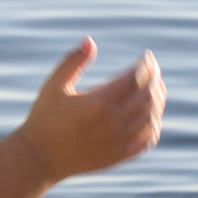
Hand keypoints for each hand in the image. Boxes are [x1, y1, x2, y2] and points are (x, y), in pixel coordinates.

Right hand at [17, 40, 165, 183]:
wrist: (40, 157)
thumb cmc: (44, 117)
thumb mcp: (54, 85)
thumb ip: (73, 61)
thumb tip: (90, 41)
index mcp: (98, 102)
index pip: (134, 78)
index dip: (145, 65)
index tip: (147, 56)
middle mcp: (114, 123)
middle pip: (147, 96)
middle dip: (154, 78)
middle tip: (153, 68)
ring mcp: (120, 141)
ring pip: (151, 117)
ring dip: (157, 99)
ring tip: (154, 87)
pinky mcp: (120, 156)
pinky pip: (148, 139)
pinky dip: (154, 123)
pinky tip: (151, 115)